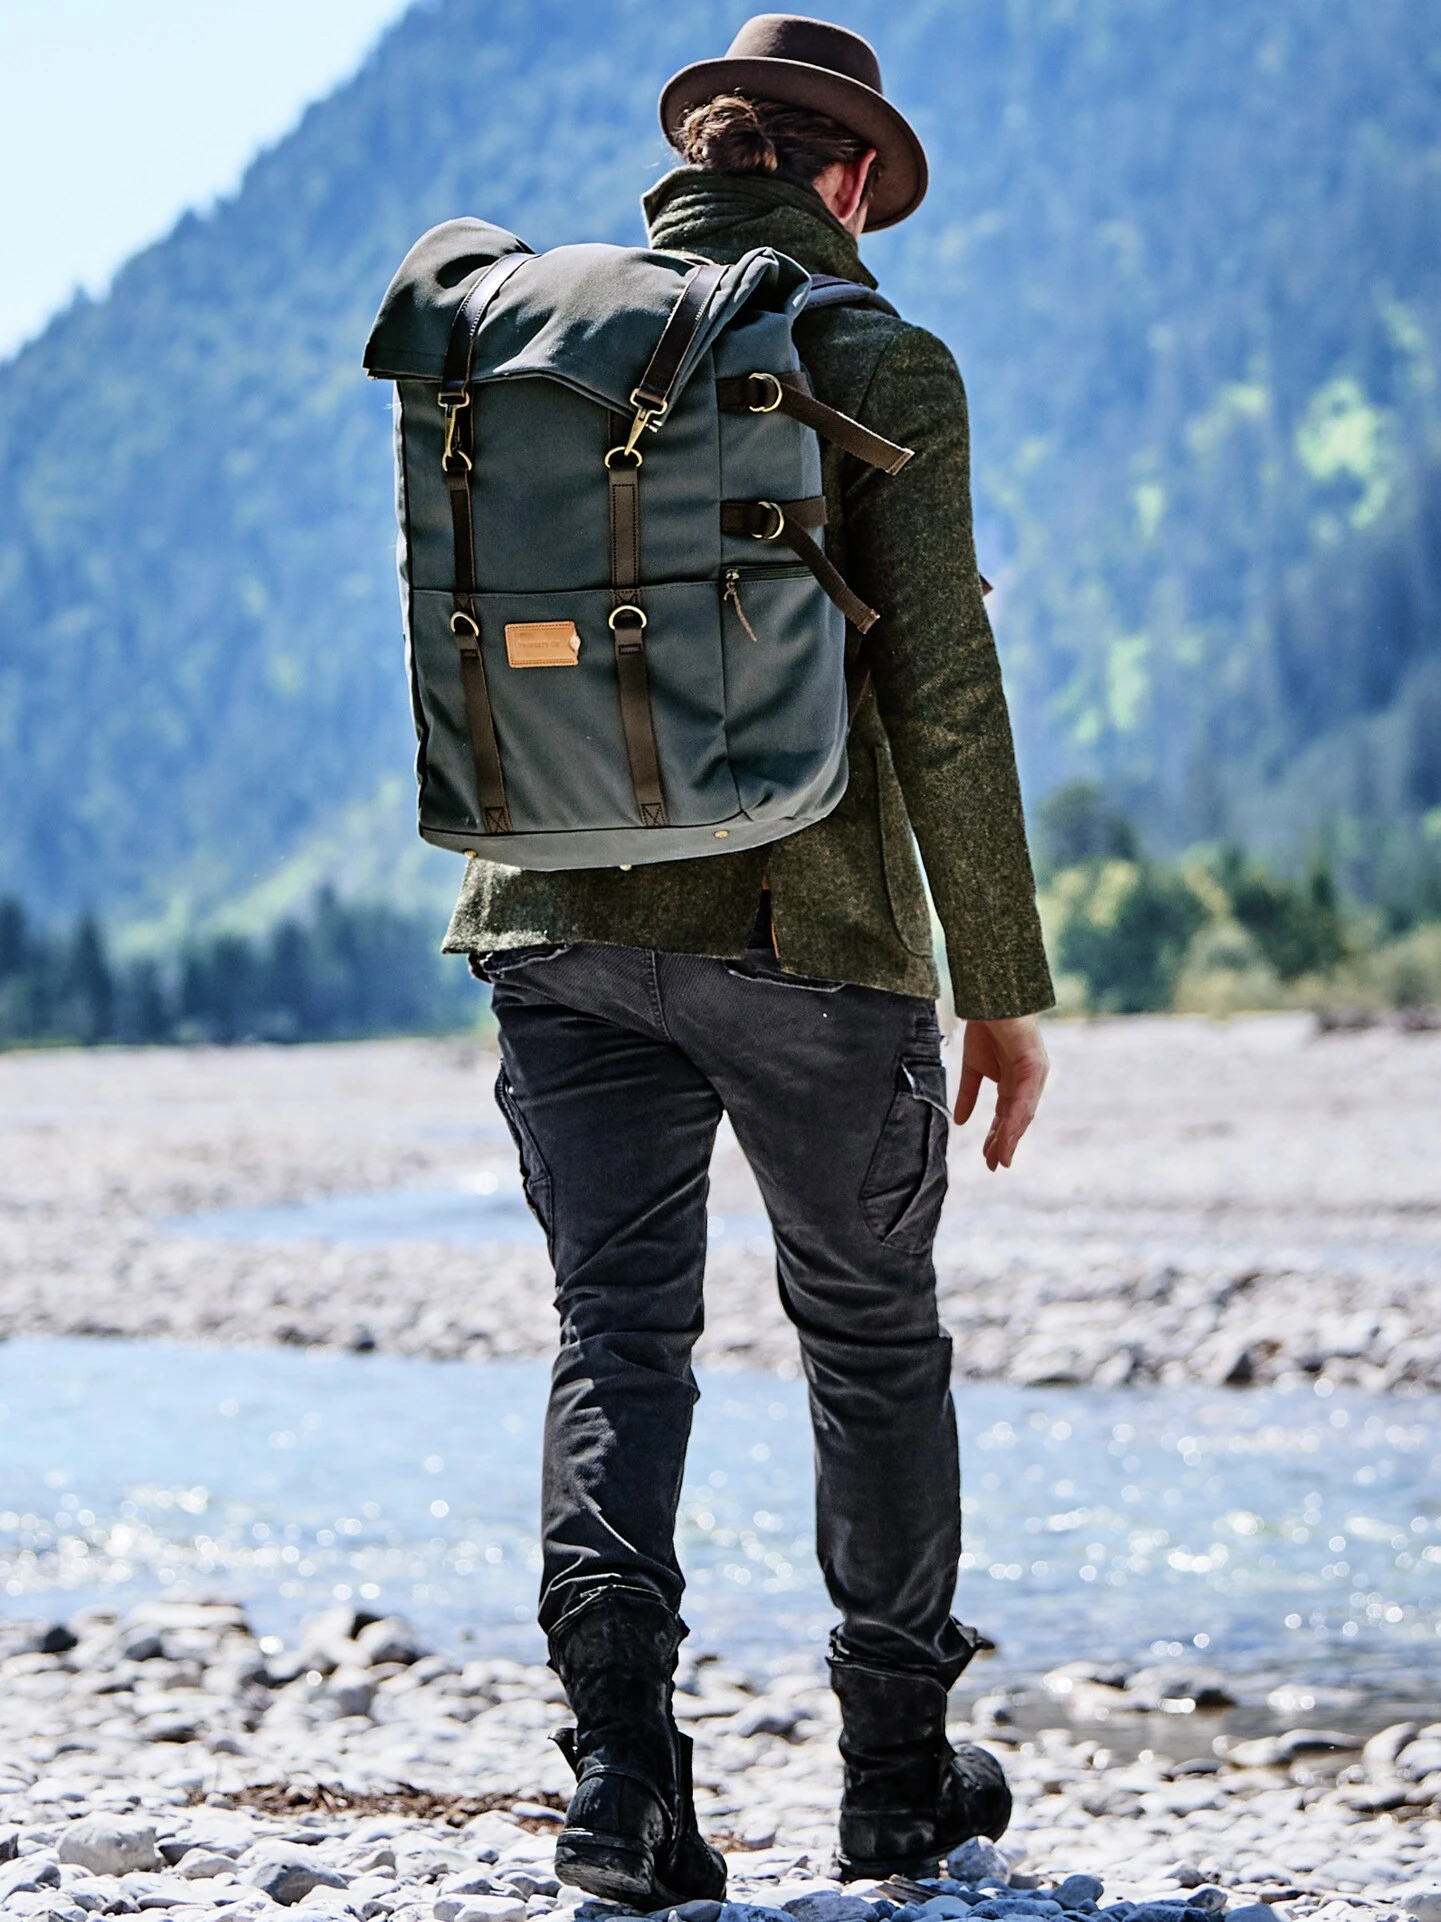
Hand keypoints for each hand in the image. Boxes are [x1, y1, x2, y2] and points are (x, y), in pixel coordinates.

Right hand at [953, 1014, 1048, 1170]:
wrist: (990, 997)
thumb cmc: (985, 1027)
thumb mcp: (972, 1068)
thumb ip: (967, 1095)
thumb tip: (958, 1121)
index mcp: (1015, 1082)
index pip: (1007, 1115)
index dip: (998, 1137)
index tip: (989, 1158)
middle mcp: (1028, 1081)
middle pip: (1017, 1119)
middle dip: (1004, 1143)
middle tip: (994, 1165)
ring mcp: (1034, 1073)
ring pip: (1022, 1113)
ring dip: (1011, 1136)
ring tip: (1000, 1157)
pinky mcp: (1034, 1064)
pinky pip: (1024, 1096)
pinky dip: (1015, 1117)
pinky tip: (1007, 1133)